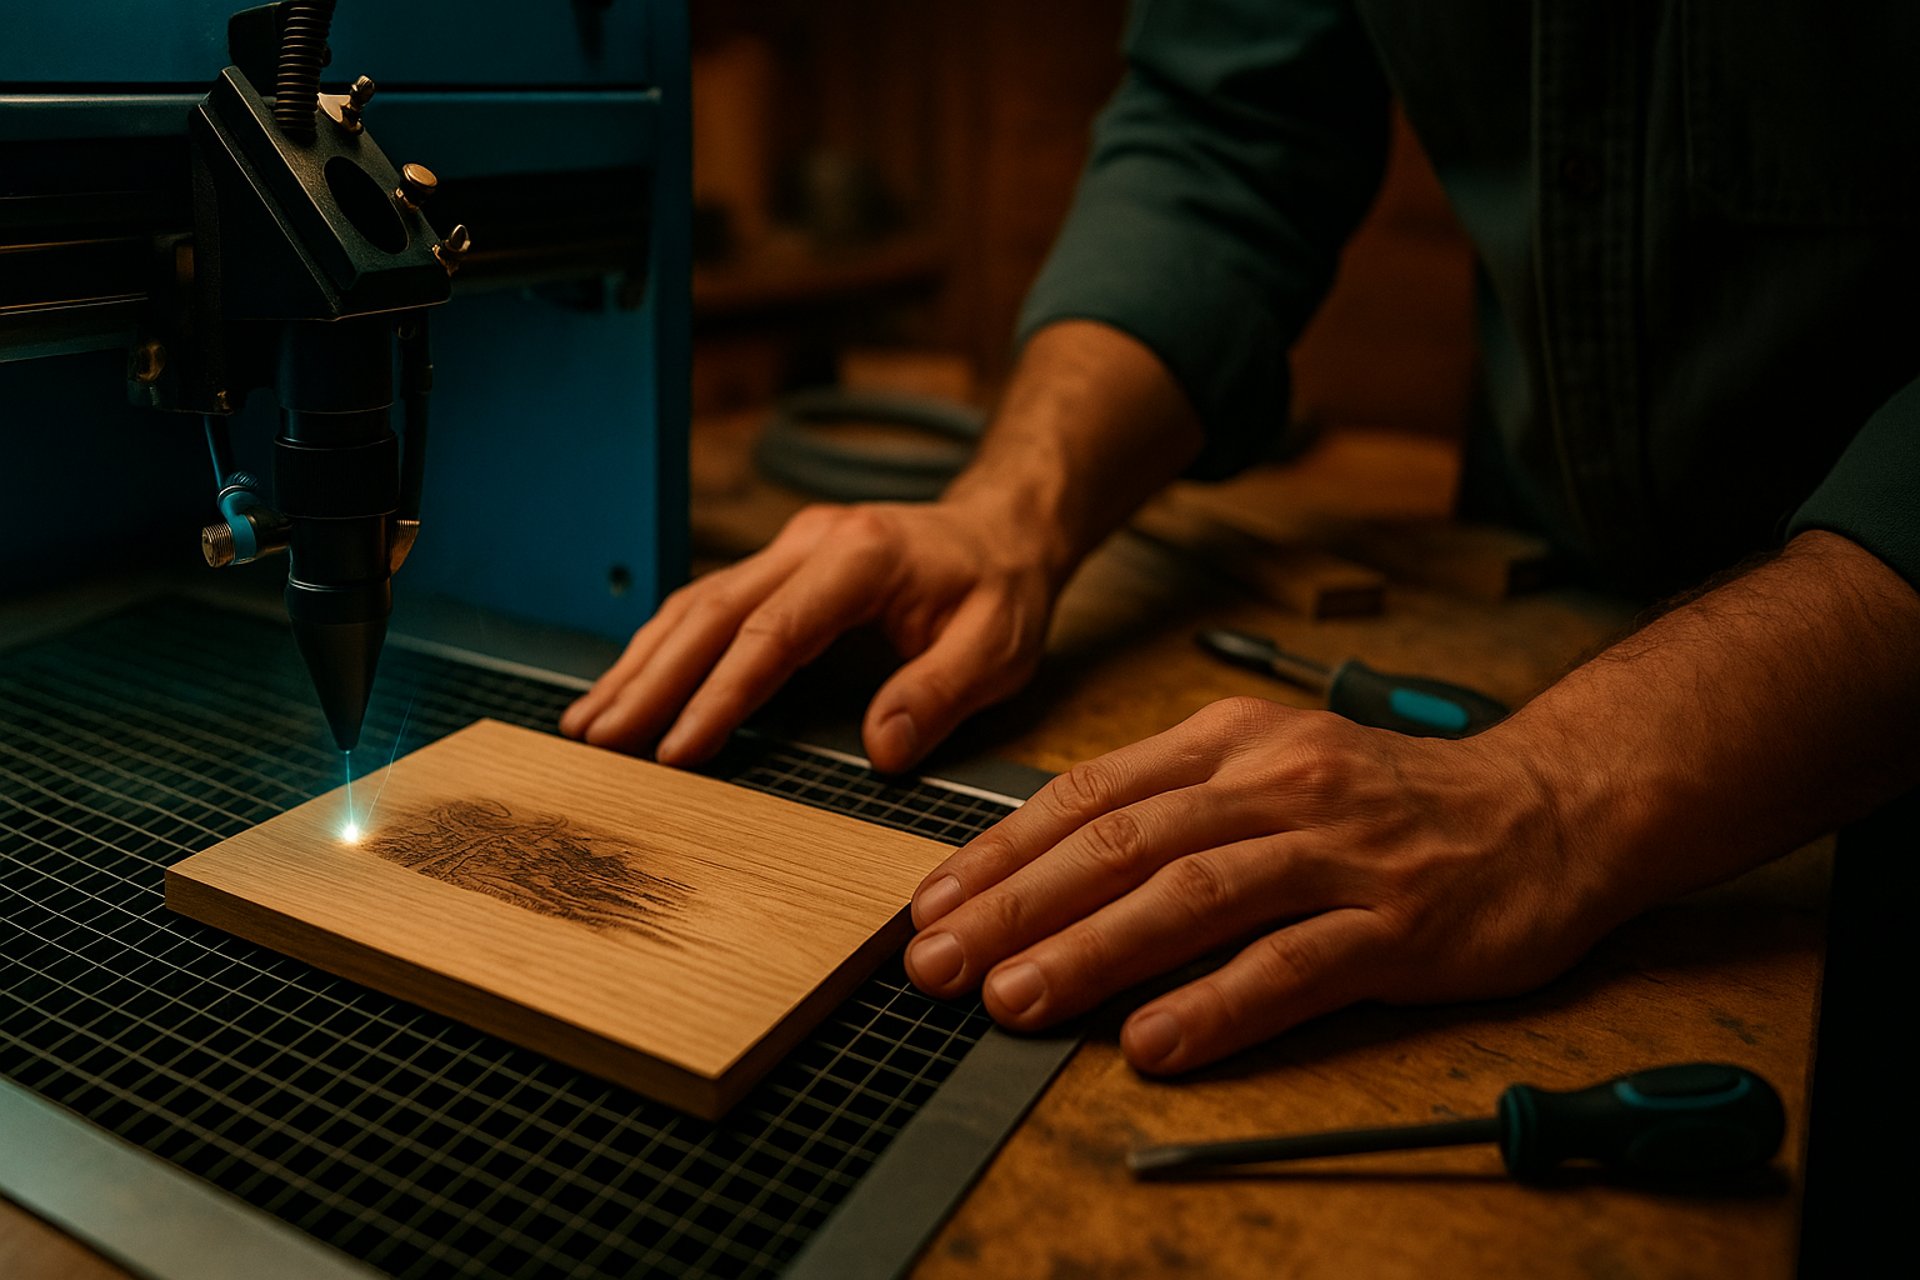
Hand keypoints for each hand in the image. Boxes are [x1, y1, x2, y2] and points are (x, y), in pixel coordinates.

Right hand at [560, 499, 1058, 771]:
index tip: (677, 751)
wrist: (1002, 528)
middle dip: (649, 681)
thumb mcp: (998, 646)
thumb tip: (881, 751)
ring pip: (695, 604)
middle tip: (598, 742)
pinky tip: (629, 687)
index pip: (772, 631)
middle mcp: (812, 542)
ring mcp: (789, 547)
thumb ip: (940, 693)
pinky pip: (708, 604)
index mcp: (861, 556)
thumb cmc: (1000, 588)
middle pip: (710, 612)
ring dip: (640, 664)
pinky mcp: (780, 563)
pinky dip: (662, 647)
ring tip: (589, 724)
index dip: (719, 694)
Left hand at [902, 696, 1626, 1073]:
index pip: (1091, 794)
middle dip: (1016, 907)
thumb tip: (1050, 865)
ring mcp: (1339, 852)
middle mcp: (1276, 785)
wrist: (1548, 806)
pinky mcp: (1399, 925)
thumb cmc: (1385, 801)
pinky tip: (1152, 1042)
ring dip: (1093, 952)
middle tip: (937, 964)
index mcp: (1232, 742)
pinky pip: (1294, 966)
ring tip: (1013, 1002)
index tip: (930, 905)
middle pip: (1123, 844)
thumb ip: (1173, 803)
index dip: (1002, 851)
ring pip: (1194, 897)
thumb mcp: (1271, 765)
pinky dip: (1217, 1006)